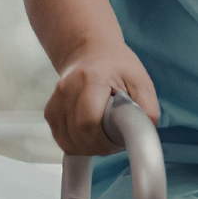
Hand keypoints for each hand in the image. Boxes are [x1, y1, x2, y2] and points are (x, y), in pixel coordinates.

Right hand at [44, 39, 159, 155]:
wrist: (90, 51)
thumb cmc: (117, 66)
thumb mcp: (140, 80)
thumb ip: (147, 108)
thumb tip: (143, 134)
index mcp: (91, 78)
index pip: (88, 121)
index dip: (105, 140)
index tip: (118, 140)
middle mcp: (68, 88)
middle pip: (78, 135)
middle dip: (100, 146)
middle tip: (114, 138)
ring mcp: (56, 100)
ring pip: (68, 142)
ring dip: (88, 147)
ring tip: (103, 135)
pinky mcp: (50, 111)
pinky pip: (61, 140)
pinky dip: (77, 145)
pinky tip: (89, 135)